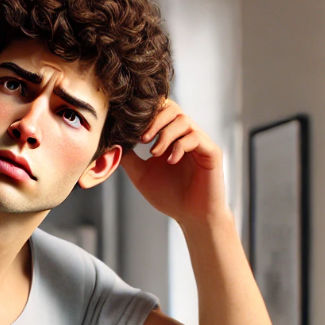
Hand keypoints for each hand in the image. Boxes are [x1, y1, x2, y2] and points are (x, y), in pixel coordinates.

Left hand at [119, 98, 228, 229]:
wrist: (191, 216)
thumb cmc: (169, 196)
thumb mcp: (141, 175)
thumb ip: (128, 158)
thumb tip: (112, 143)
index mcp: (171, 136)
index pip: (160, 111)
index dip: (146, 115)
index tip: (131, 131)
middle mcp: (187, 135)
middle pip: (172, 108)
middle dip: (154, 120)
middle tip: (142, 139)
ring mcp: (200, 142)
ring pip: (183, 120)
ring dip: (165, 134)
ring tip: (155, 153)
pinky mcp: (212, 152)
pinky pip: (195, 137)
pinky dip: (179, 146)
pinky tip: (171, 161)